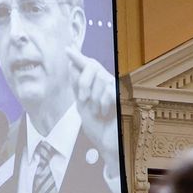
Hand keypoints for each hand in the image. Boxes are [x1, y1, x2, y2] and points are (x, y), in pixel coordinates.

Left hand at [67, 45, 117, 159]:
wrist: (106, 143)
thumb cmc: (97, 126)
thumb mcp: (82, 105)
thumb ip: (78, 86)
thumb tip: (72, 66)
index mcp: (94, 85)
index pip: (86, 66)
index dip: (78, 57)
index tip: (68, 49)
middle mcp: (106, 82)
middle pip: (91, 66)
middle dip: (83, 83)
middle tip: (84, 100)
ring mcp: (115, 87)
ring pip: (100, 79)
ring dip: (94, 100)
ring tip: (98, 112)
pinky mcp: (124, 95)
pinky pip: (109, 90)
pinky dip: (104, 104)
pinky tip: (106, 113)